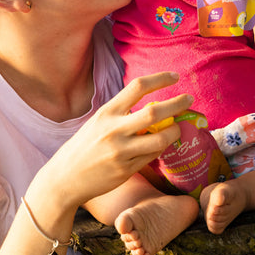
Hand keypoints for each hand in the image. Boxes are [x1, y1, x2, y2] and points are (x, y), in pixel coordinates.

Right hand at [45, 72, 192, 206]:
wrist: (65, 178)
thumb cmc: (85, 145)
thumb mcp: (99, 121)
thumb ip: (123, 113)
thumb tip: (153, 105)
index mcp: (107, 112)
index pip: (138, 87)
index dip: (160, 79)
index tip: (175, 76)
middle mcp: (114, 129)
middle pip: (154, 112)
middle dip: (177, 103)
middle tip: (189, 98)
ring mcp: (121, 151)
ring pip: (160, 139)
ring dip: (174, 131)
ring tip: (178, 127)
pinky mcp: (126, 170)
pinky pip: (152, 156)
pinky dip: (161, 148)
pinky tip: (161, 145)